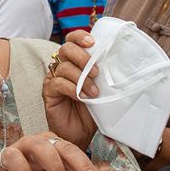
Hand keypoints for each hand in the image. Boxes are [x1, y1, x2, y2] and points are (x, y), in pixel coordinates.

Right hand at [0, 132, 114, 170]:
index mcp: (59, 150)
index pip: (81, 158)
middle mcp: (44, 144)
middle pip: (66, 148)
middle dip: (82, 168)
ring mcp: (24, 147)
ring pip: (41, 146)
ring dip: (54, 165)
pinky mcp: (6, 155)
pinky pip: (15, 157)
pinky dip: (24, 170)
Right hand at [42, 31, 98, 149]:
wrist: (80, 134)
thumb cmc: (91, 110)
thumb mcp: (101, 88)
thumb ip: (103, 75)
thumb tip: (121, 64)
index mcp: (74, 61)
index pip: (72, 40)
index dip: (80, 36)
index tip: (92, 42)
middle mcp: (61, 66)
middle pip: (66, 48)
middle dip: (83, 57)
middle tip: (97, 72)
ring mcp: (53, 79)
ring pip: (64, 67)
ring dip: (82, 78)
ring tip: (94, 92)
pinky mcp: (48, 92)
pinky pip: (58, 83)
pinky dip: (73, 89)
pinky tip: (83, 98)